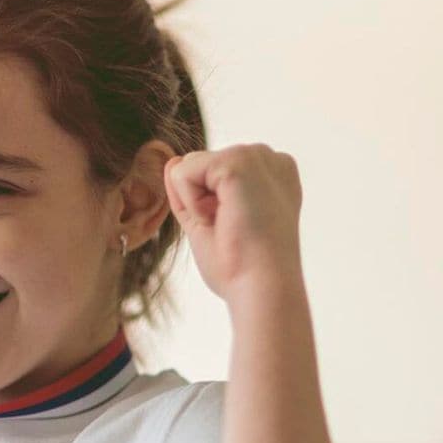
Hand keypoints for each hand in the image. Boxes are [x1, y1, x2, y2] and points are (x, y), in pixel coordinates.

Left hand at [163, 143, 304, 301]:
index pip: (211, 175)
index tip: (237, 230)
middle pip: (198, 166)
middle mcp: (267, 159)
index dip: (208, 206)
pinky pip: (183, 172)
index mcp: (268, 175)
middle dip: (200, 202)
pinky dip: (191, 202)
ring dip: (196, 203)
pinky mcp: (240, 160)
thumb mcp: (209, 221)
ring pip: (188, 166)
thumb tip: (173, 161)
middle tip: (230, 229)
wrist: (262, 286)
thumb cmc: (242, 265)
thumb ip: (192, 189)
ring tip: (228, 224)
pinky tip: (222, 217)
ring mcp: (256, 156)